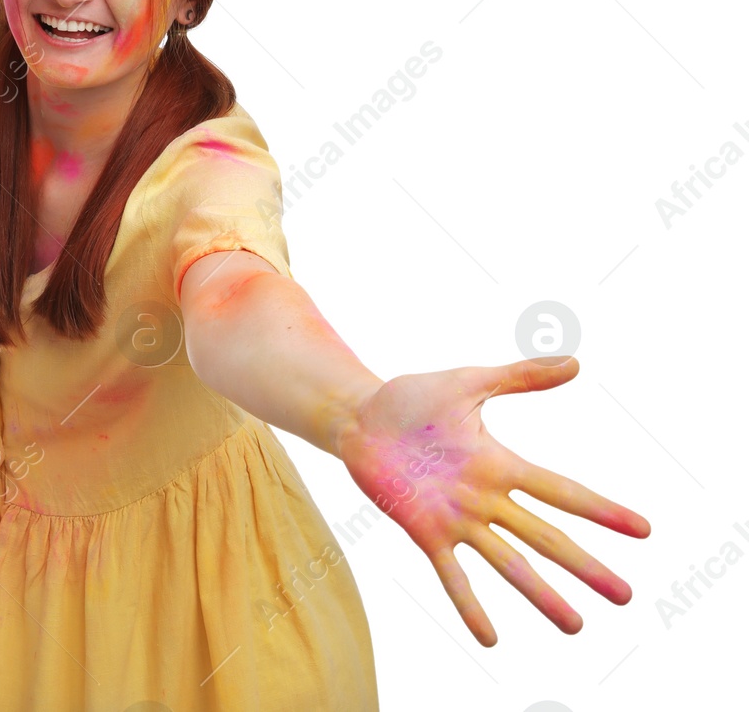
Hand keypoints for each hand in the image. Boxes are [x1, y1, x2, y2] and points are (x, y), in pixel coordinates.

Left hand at [335, 357, 649, 645]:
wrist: (358, 417)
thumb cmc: (410, 399)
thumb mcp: (468, 382)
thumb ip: (518, 376)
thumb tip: (573, 362)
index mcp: (499, 464)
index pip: (561, 491)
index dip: (600, 510)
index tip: (643, 530)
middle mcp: (485, 498)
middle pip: (546, 537)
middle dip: (585, 566)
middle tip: (625, 596)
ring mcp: (456, 519)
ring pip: (508, 563)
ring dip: (541, 594)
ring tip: (576, 626)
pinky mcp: (423, 532)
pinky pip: (451, 574)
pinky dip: (469, 605)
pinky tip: (490, 638)